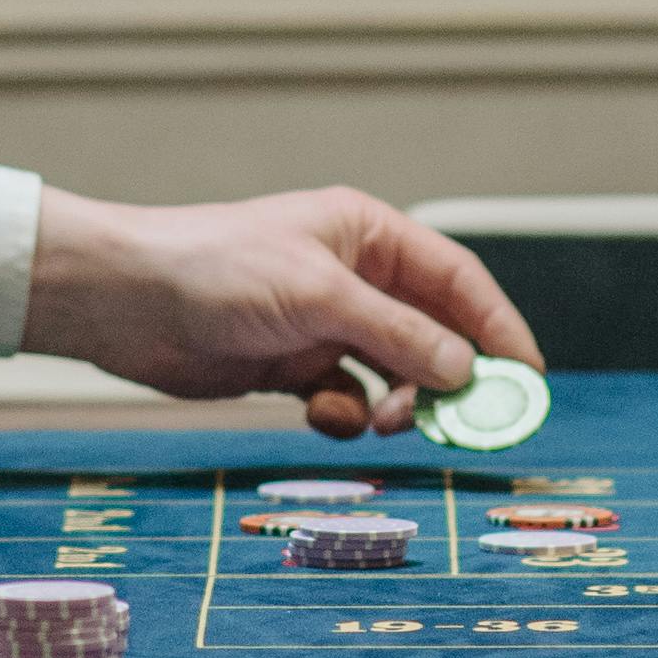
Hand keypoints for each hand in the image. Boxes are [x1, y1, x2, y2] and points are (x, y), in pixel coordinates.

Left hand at [18, 186, 542, 440]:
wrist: (130, 302)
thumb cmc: (220, 271)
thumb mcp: (321, 297)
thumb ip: (399, 334)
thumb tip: (467, 370)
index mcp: (367, 234)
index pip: (456, 278)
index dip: (498, 326)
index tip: (528, 379)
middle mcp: (352, 275)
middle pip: (430, 331)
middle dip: (446, 377)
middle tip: (455, 423)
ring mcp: (322, 323)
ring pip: (392, 372)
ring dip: (398, 403)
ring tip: (384, 422)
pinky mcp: (291, 366)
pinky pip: (346, 397)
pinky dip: (346, 414)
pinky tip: (324, 415)